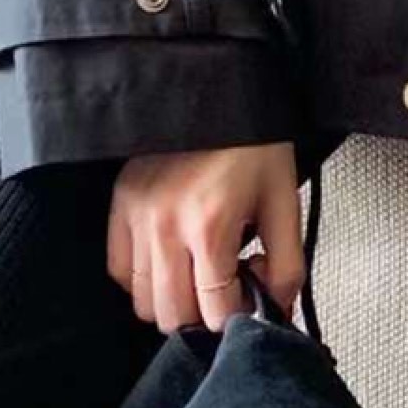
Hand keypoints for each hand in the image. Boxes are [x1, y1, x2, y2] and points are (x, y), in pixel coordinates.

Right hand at [107, 142, 305, 333]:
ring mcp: (137, 216)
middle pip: (173, 315)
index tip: (248, 297)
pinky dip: (144, 279)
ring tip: (199, 273)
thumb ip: (287, 265)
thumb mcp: (284, 203)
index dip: (237, 315)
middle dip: (205, 314)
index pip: (213, 310)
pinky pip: (119, 271)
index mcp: (209, 225)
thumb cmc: (255, 144)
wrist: (223, 92)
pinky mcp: (121, 204)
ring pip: (142, 301)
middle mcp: (165, 225)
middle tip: (225, 288)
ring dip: (174, 300)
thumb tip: (277, 310)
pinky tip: (171, 260)